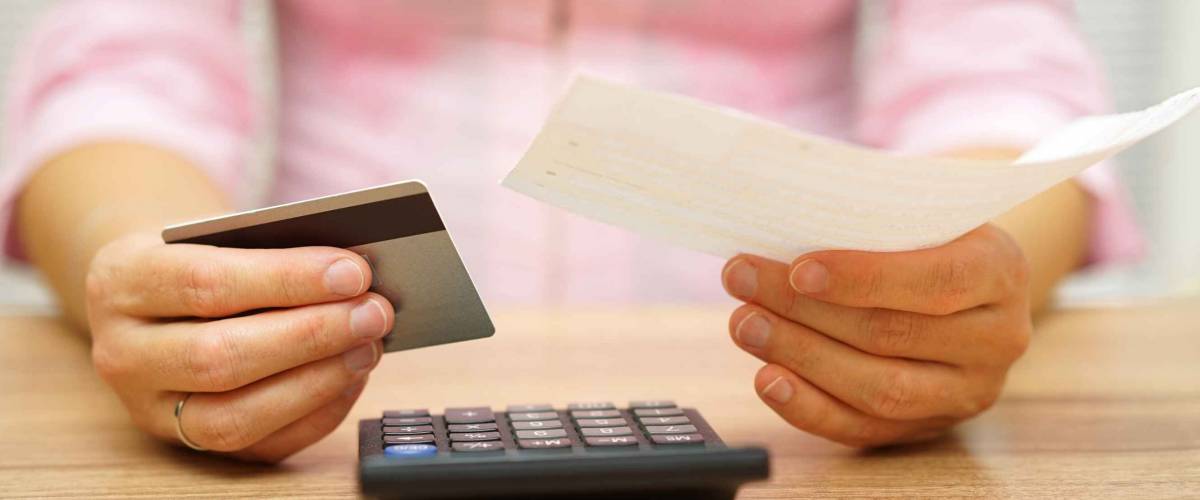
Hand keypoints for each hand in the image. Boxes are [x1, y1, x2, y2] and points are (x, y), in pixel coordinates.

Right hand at [86, 232, 392, 461]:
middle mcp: (123, 353)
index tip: (353, 273)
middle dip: (311, 336)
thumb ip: (272, 250)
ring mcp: (150, 409)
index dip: (287, 280)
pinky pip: (257, 447)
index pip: (206, 284)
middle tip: (375, 312)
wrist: (151, 296)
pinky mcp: (186, 445)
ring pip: (234, 416)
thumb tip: (355, 275)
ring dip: (316, 381)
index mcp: (123, 281)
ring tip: (371, 346)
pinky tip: (352, 378)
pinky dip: (315, 414)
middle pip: (220, 357)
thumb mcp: (215, 235)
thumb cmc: (201, 256)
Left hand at [721, 225, 1030, 446]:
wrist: (970, 281)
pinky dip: (809, 408)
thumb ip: (871, 222)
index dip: (863, 278)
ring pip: (878, 388)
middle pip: (891, 334)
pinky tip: (769, 380)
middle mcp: (997, 338)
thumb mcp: (921, 212)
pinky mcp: (930, 426)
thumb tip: (782, 232)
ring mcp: (967, 391)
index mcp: (1000, 271)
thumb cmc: (930, 236)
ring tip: (746, 325)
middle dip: (804, 311)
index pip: (934, 282)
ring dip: (800, 357)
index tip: (799, 269)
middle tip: (743, 282)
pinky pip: (865, 428)